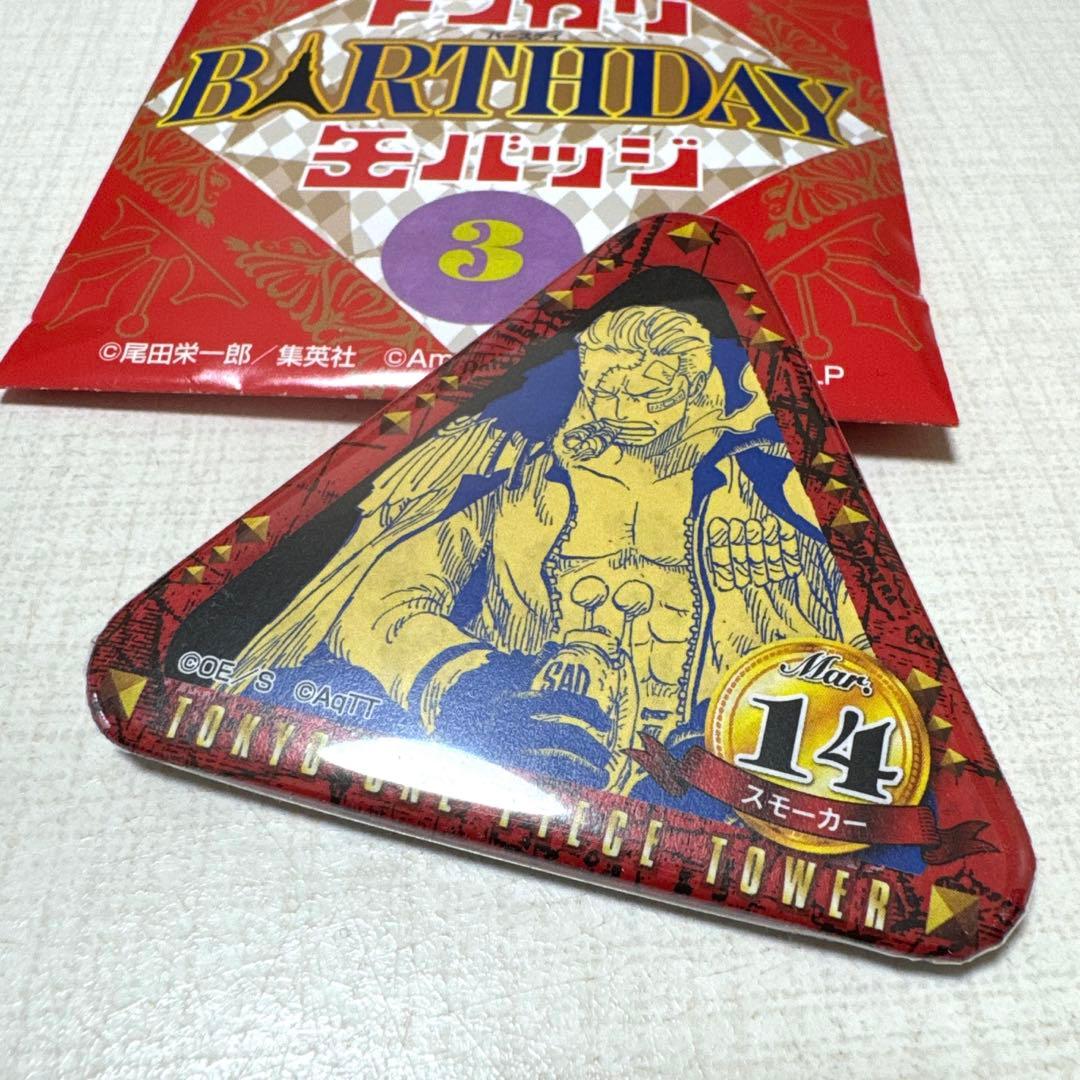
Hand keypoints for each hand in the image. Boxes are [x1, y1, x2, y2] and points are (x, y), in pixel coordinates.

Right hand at [433, 651, 617, 788]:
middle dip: (589, 747)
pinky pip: (533, 778)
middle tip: (606, 756)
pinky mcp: (496, 769)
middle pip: (561, 735)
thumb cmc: (471, 691)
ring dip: (580, 769)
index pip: (559, 700)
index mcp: (514, 696)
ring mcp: (502, 748)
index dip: (586, 710)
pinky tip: (571, 787)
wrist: (432, 712)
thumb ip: (525, 666)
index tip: (603, 720)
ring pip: (551, 761)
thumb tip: (551, 650)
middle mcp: (509, 723)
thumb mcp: (496, 674)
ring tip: (600, 775)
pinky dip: (557, 782)